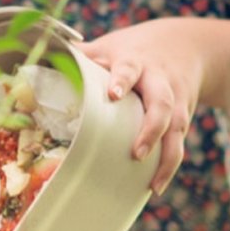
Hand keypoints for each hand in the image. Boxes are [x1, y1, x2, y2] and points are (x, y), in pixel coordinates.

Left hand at [80, 18, 204, 195]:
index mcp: (136, 62)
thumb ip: (82, 56)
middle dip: (151, 129)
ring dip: (166, 157)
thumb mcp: (110, 47)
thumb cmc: (135, 50)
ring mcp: (176, 100)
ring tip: (153, 185)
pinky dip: (169, 165)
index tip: (114, 94)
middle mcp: (160, 81)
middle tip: (136, 154)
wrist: (188, 45)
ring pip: (177, 127)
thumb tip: (41, 59)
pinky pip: (179, 142)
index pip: (130, 69)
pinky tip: (156, 186)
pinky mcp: (183, 116)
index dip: (122, 80)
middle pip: (162, 103)